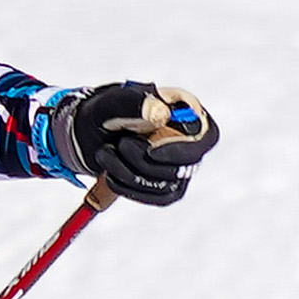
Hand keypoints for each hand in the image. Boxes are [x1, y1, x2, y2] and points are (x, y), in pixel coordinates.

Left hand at [53, 82, 216, 206]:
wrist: (91, 132)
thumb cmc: (110, 110)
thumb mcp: (117, 101)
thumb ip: (138, 103)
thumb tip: (160, 115)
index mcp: (189, 114)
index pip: (207, 137)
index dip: (182, 150)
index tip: (151, 152)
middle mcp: (191, 142)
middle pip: (183, 167)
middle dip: (142, 160)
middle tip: (120, 143)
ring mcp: (180, 166)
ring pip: (166, 185)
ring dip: (128, 172)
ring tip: (106, 151)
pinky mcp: (166, 187)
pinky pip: (156, 197)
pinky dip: (128, 187)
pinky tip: (110, 173)